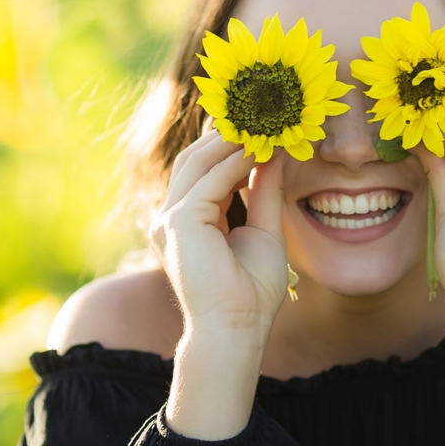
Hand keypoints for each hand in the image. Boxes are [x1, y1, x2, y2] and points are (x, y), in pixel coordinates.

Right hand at [152, 119, 289, 358]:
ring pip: (197, 164)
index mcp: (187, 222)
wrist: (235, 329)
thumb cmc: (250, 292)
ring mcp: (169, 220)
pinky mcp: (178, 223)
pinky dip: (233, 162)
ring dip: (230, 142)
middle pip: (194, 160)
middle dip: (227, 135)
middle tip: (263, 115)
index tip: (263, 127)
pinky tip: (257, 150)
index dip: (231, 146)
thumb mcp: (265, 230)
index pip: (203, 171)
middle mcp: (170, 218)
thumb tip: (275, 153)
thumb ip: (265, 191)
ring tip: (263, 126)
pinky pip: (207, 181)